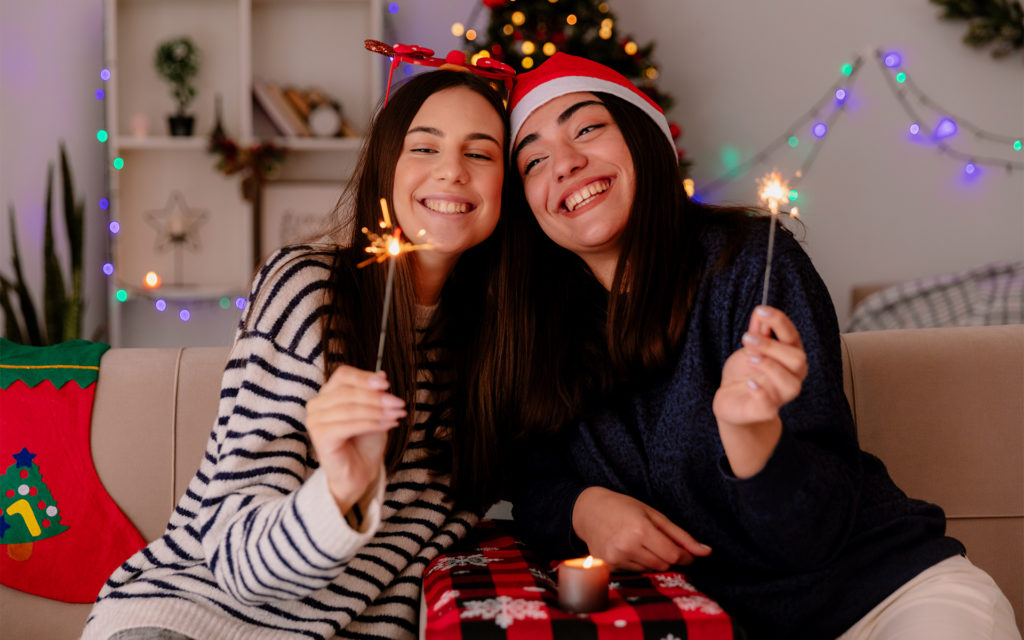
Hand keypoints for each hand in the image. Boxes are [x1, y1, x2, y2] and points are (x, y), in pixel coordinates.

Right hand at [305, 365, 405, 513]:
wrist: (360, 473)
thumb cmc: (365, 442)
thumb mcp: (375, 412)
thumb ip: (374, 394)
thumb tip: (381, 375)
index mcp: (328, 394)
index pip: (343, 375)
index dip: (365, 377)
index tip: (387, 384)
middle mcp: (317, 405)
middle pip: (348, 391)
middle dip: (377, 397)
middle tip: (399, 404)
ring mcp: (315, 420)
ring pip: (350, 408)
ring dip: (377, 411)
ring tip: (397, 415)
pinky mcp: (320, 436)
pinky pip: (348, 425)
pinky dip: (371, 423)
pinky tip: (388, 425)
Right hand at [571, 486, 710, 571]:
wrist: (588, 510)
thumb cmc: (624, 508)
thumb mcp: (654, 515)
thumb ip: (681, 536)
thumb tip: (707, 552)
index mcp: (640, 530)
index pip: (673, 555)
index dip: (685, 556)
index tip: (686, 552)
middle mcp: (627, 546)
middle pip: (663, 565)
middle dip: (667, 556)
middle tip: (658, 541)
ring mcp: (615, 558)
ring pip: (650, 570)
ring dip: (652, 560)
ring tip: (639, 542)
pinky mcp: (608, 567)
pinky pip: (635, 572)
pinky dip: (637, 563)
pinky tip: (627, 549)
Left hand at [712, 305, 807, 475]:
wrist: (731, 401)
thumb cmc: (744, 374)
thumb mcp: (748, 348)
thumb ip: (757, 332)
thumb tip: (761, 311)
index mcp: (789, 357)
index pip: (792, 337)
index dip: (779, 322)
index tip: (761, 311)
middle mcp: (791, 376)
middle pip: (797, 359)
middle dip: (772, 346)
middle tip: (747, 338)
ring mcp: (781, 396)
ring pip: (791, 384)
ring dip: (769, 366)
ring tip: (749, 358)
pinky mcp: (766, 411)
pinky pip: (770, 404)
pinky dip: (760, 391)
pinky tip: (749, 382)